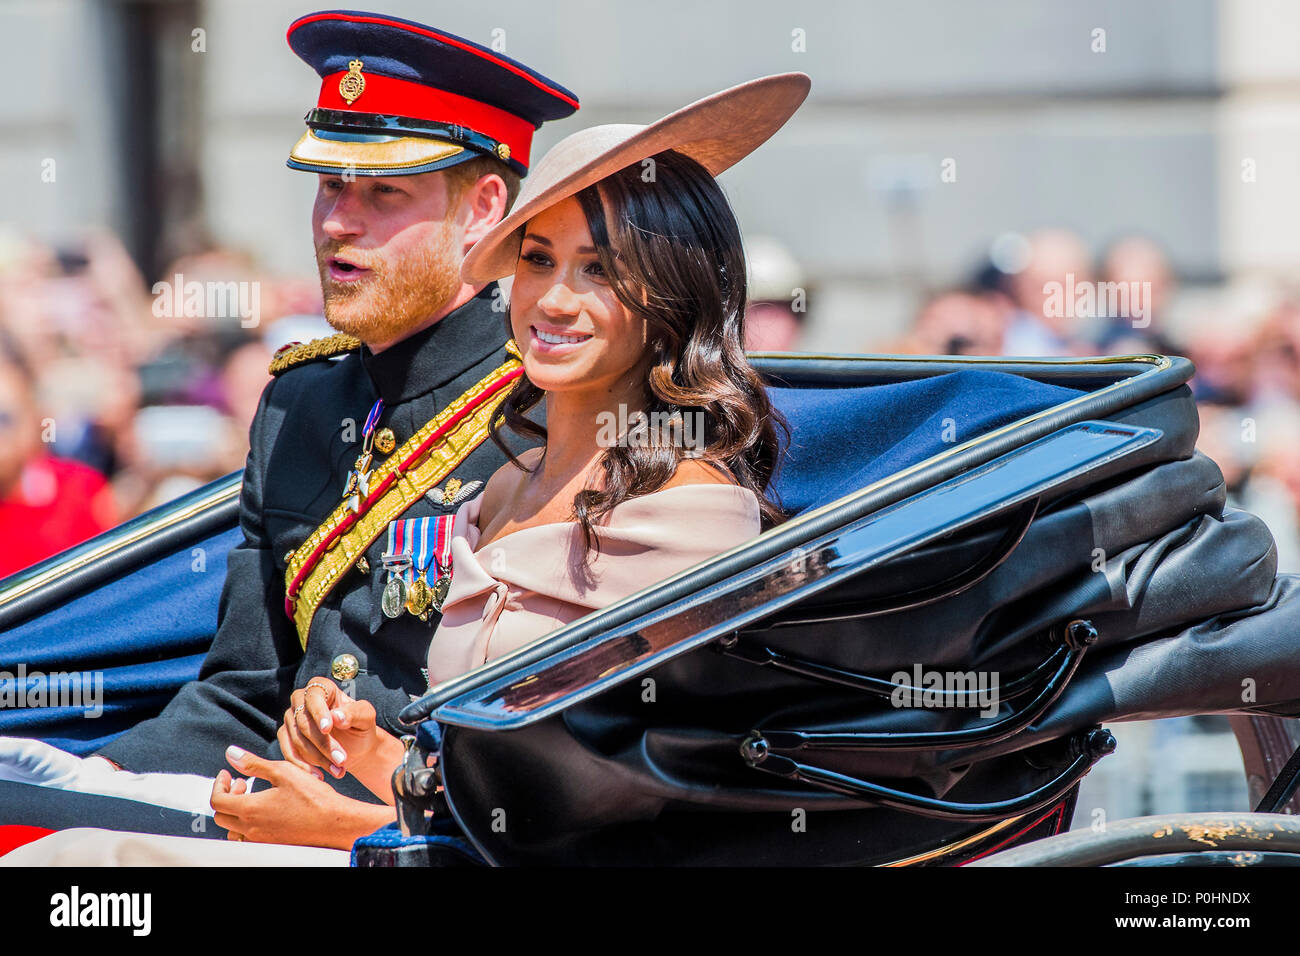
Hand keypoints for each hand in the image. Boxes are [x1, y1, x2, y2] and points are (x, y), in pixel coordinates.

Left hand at [211, 746, 394, 849]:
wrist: (334, 823)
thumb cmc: (313, 797)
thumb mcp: (283, 771)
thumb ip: (254, 764)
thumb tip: (232, 754)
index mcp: (250, 809)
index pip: (217, 800)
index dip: (219, 784)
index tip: (228, 774)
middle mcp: (251, 828)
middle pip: (221, 816)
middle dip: (227, 796)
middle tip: (242, 783)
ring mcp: (260, 840)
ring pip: (232, 829)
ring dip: (235, 812)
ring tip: (252, 798)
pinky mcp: (271, 845)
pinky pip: (246, 838)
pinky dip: (246, 825)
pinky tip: (264, 812)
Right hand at [278, 678, 387, 779]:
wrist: (355, 746)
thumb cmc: (361, 726)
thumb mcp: (366, 717)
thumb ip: (355, 712)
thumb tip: (336, 717)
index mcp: (321, 687)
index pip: (314, 697)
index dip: (319, 713)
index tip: (328, 729)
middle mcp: (301, 700)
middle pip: (304, 722)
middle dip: (324, 744)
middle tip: (342, 759)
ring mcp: (290, 719)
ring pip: (297, 740)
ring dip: (317, 758)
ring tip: (338, 771)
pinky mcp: (286, 737)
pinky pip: (288, 752)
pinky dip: (303, 766)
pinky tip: (319, 776)